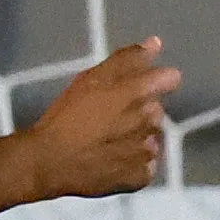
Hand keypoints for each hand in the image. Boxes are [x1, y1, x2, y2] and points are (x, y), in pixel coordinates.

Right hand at [20, 39, 180, 200]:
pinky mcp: (142, 176)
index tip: (134, 89)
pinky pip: (145, 165)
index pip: (170, 79)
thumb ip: (127, 59)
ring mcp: (148, 151)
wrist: (50, 161)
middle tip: (105, 119)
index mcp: (141, 93)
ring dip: (135, 137)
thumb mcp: (91, 78)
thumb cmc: (67, 115)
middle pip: (155, 109)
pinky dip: (132, 163)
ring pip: (150, 137)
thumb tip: (156, 43)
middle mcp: (151, 121)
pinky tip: (110, 160)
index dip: (154, 81)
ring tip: (104, 141)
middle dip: (137, 111)